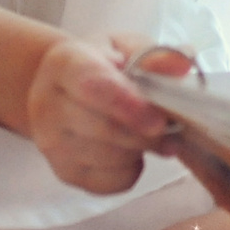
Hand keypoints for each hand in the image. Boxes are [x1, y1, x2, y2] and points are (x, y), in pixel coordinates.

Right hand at [23, 34, 176, 192]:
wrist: (66, 90)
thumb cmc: (102, 64)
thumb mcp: (126, 47)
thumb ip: (154, 55)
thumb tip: (183, 62)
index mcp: (63, 64)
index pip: (93, 86)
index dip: (128, 105)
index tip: (159, 120)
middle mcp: (46, 105)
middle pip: (103, 129)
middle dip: (146, 134)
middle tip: (172, 129)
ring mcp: (51, 143)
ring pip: (110, 158)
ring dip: (142, 150)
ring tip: (152, 135)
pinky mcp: (64, 172)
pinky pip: (111, 182)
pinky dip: (131, 170)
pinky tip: (130, 150)